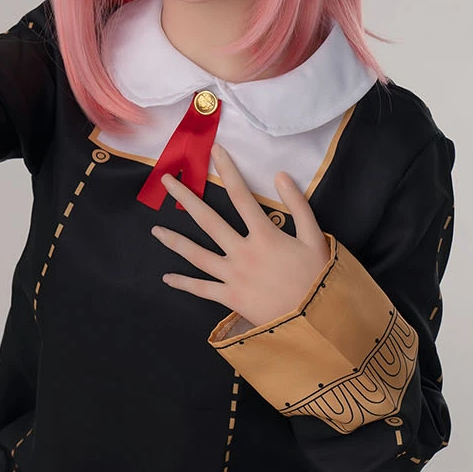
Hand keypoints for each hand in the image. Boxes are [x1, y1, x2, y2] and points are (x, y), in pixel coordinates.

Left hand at [149, 142, 330, 326]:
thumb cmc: (317, 278)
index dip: (228, 170)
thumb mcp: (316, 238)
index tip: (215, 151)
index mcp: (265, 235)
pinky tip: (167, 277)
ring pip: (197, 255)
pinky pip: (202, 289)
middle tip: (165, 181)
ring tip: (155, 230)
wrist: (315, 320)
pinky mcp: (230, 298)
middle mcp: (243, 252)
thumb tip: (280, 175)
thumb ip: (298, 205)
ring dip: (174, 241)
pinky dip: (184, 284)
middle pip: (208, 220)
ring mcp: (233, 276)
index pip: (241, 196)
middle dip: (185, 198)